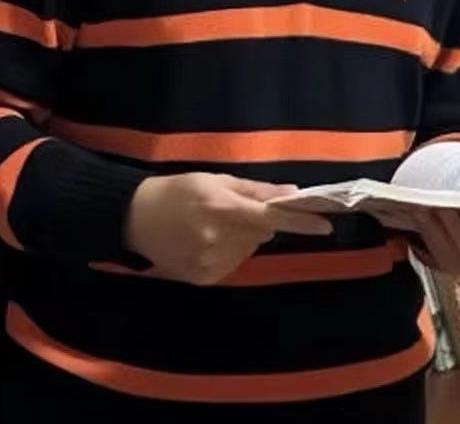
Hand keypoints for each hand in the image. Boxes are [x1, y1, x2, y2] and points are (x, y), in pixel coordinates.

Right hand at [124, 172, 333, 285]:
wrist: (134, 219)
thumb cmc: (176, 191)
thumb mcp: (214, 180)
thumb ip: (254, 189)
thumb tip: (291, 191)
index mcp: (221, 208)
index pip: (272, 217)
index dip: (301, 221)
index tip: (326, 225)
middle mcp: (218, 239)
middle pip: (262, 234)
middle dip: (259, 222)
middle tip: (234, 208)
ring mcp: (210, 263)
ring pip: (248, 250)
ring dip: (243, 237)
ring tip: (213, 224)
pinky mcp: (203, 280)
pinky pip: (233, 264)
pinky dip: (229, 251)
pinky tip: (205, 240)